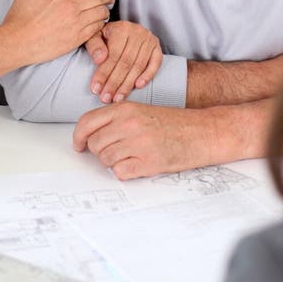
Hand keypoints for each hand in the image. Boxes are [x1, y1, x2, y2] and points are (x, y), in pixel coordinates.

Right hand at [1, 0, 114, 65]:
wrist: (16, 43)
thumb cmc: (20, 18)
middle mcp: (72, 8)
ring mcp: (76, 24)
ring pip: (102, 13)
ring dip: (106, 9)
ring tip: (105, 7)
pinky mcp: (77, 39)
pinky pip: (97, 29)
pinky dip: (101, 23)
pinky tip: (98, 21)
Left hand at [72, 101, 217, 178]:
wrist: (203, 132)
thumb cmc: (174, 124)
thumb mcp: (142, 112)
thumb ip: (116, 120)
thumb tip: (90, 136)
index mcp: (125, 109)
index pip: (87, 122)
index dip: (78, 137)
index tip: (78, 145)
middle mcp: (129, 124)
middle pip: (95, 144)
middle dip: (101, 152)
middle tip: (116, 152)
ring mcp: (138, 143)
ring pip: (106, 160)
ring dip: (114, 163)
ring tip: (132, 157)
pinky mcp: (148, 162)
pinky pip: (120, 173)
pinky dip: (126, 172)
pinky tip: (138, 165)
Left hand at [84, 21, 161, 103]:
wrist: (121, 29)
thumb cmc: (106, 35)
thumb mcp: (95, 36)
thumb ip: (94, 46)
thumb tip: (100, 59)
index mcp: (121, 28)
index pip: (113, 55)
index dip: (104, 73)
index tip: (96, 88)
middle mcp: (137, 32)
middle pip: (126, 63)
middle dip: (114, 83)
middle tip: (106, 98)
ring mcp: (149, 40)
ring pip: (138, 66)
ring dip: (127, 84)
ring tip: (117, 98)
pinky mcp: (157, 47)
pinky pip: (155, 64)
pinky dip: (147, 76)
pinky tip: (138, 86)